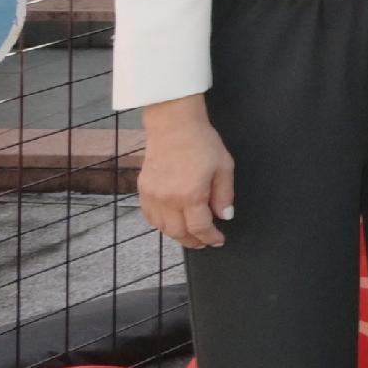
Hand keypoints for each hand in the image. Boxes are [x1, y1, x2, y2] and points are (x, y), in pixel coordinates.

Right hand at [137, 100, 234, 248]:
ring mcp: (152, 195)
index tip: (219, 240)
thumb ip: (224, 195)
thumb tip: (225, 216)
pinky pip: (150, 215)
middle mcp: (167, 199)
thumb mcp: (224, 167)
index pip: (199, 227)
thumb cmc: (202, 143)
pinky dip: (161, 224)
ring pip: (162, 227)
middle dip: (194, 241)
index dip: (210, 237)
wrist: (173, 125)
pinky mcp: (143, 188)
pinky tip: (172, 222)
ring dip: (177, 234)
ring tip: (190, 234)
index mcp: (190, 195)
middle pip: (178, 232)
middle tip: (205, 242)